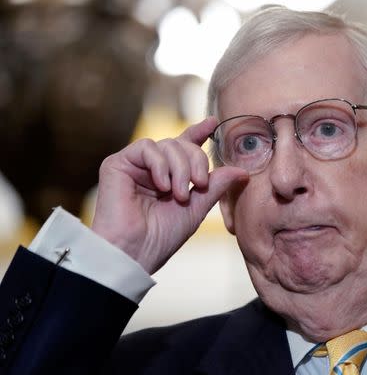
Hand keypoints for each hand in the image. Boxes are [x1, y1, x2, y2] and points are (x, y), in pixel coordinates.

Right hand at [91, 118, 247, 273]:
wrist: (134, 252)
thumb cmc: (161, 237)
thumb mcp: (197, 208)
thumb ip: (216, 186)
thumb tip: (241, 171)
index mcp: (169, 177)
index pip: (185, 147)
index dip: (198, 132)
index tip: (213, 122)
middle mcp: (151, 168)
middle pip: (182, 144)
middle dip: (197, 161)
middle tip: (199, 185)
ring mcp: (134, 165)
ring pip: (168, 144)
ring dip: (180, 168)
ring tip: (179, 195)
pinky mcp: (117, 164)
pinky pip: (147, 147)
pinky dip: (160, 165)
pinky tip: (162, 186)